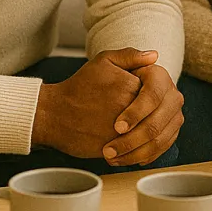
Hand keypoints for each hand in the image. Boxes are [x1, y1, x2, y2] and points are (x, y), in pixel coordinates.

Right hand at [32, 48, 156, 157]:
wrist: (52, 114)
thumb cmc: (79, 87)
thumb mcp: (103, 61)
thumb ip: (130, 56)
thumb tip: (154, 56)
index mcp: (132, 86)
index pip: (158, 95)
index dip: (152, 101)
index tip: (141, 102)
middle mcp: (130, 108)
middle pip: (157, 118)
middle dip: (153, 121)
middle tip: (141, 122)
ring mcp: (122, 131)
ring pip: (151, 138)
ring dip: (149, 140)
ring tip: (138, 135)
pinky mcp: (114, 150)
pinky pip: (138, 154)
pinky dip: (139, 154)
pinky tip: (133, 148)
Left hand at [101, 64, 183, 166]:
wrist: (106, 98)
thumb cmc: (102, 81)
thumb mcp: (108, 62)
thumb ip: (128, 55)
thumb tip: (152, 56)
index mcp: (160, 77)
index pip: (153, 96)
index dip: (136, 113)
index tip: (117, 126)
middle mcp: (172, 96)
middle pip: (157, 122)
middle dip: (132, 139)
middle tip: (109, 149)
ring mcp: (174, 116)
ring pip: (159, 140)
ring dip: (134, 152)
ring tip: (111, 157)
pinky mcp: (171, 132)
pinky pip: (161, 149)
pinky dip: (142, 157)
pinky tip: (124, 159)